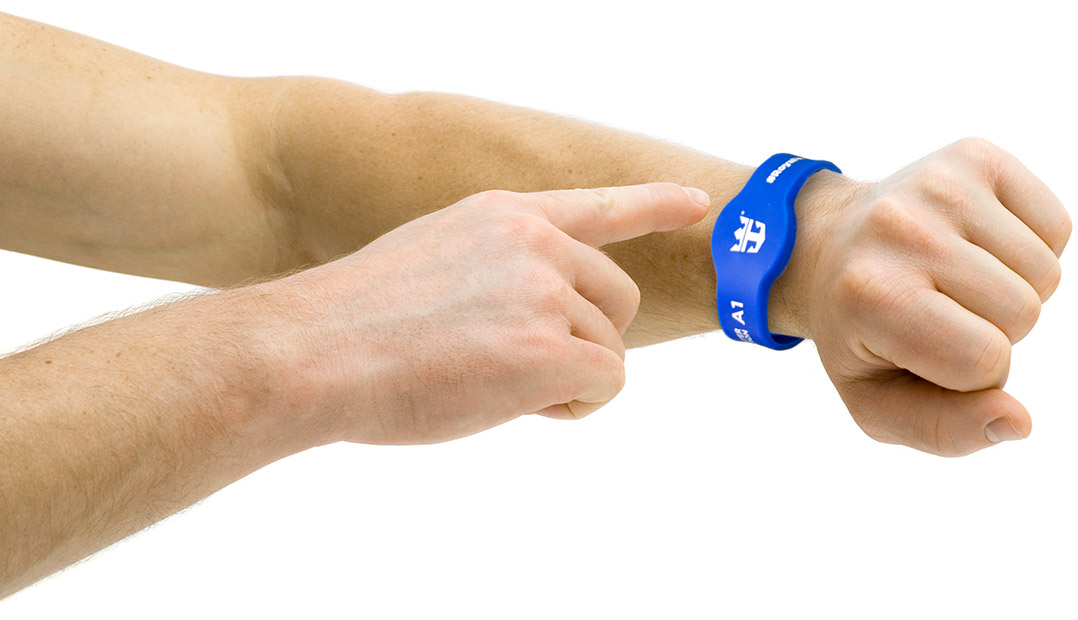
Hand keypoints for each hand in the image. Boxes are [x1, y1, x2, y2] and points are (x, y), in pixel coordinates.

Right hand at [258, 183, 709, 444]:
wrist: (310, 351)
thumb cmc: (354, 324)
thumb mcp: (431, 261)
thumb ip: (495, 272)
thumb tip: (540, 323)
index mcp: (504, 216)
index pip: (597, 205)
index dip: (653, 204)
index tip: (699, 204)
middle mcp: (535, 243)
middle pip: (617, 299)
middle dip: (588, 339)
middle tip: (525, 368)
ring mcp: (544, 292)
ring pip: (609, 350)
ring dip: (566, 379)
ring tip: (490, 383)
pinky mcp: (550, 348)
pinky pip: (606, 384)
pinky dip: (573, 405)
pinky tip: (516, 404)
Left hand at [782, 138, 1070, 455]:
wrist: (827, 247)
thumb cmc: (859, 333)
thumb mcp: (875, 401)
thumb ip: (943, 430)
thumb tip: (1018, 422)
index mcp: (871, 294)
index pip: (984, 362)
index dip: (971, 374)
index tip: (924, 349)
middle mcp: (902, 230)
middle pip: (1022, 314)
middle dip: (992, 330)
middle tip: (936, 309)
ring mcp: (939, 185)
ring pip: (1045, 273)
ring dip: (1011, 290)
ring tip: (951, 278)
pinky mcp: (973, 156)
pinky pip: (1056, 227)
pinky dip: (1029, 248)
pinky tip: (973, 245)